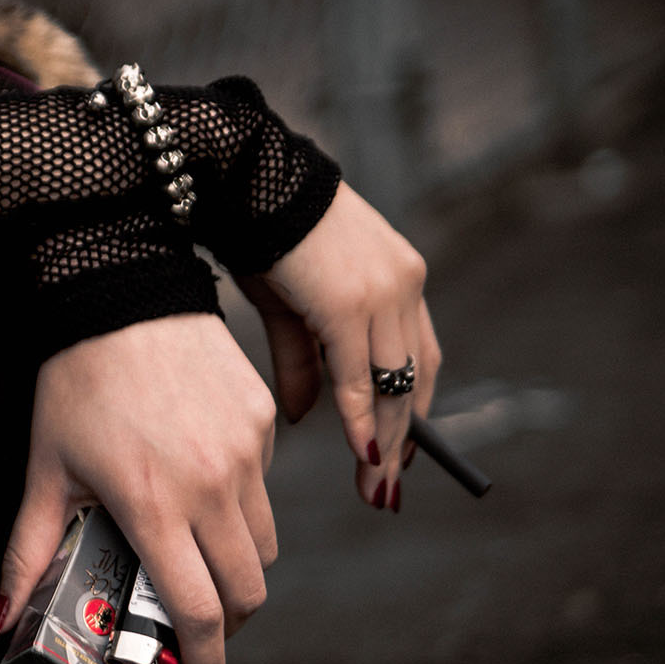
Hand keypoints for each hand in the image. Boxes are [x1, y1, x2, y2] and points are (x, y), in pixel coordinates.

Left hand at [0, 313, 276, 663]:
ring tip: (194, 560)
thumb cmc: (75, 381)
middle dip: (224, 625)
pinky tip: (198, 485)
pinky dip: (241, 508)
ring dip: (237, 570)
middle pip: (247, 590)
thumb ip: (26, 554)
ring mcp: (247, 450)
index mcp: (153, 502)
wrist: (123, 290)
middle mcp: (212, 482)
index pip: (196, 610)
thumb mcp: (45, 469)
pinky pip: (265, 488)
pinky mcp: (265, 419)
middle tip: (194, 629)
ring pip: (265, 543)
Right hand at [236, 181, 439, 510]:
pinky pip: (361, 375)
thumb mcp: (286, 303)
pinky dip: (362, 417)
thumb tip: (302, 415)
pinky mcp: (352, 302)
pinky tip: (361, 451)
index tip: (398, 451)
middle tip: (387, 486)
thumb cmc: (260, 231)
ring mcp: (382, 292)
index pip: (419, 355)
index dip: (411, 408)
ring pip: (394, 383)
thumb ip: (301, 361)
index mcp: (396, 277)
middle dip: (402, 437)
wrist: (245, 177)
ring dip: (386, 439)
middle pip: (415, 376)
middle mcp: (403, 284)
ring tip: (376, 484)